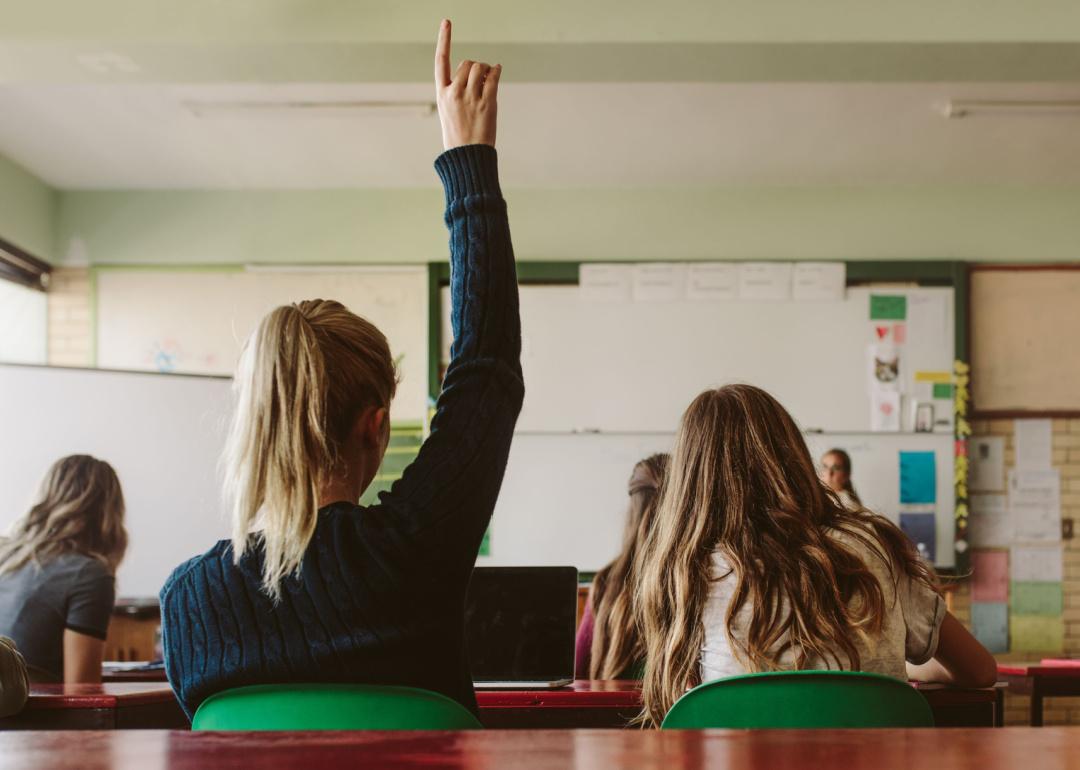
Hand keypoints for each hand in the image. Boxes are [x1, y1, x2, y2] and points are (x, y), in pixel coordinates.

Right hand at [434, 19, 500, 149]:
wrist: (467, 157)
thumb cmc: (458, 137)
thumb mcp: (448, 113)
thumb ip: (457, 92)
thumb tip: (478, 72)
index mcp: (442, 94)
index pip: (441, 61)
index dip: (444, 39)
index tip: (447, 22)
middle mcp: (455, 93)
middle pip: (468, 63)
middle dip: (476, 67)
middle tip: (481, 79)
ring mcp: (471, 98)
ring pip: (481, 68)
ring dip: (487, 69)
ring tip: (488, 80)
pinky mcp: (487, 103)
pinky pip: (494, 77)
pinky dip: (497, 71)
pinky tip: (497, 71)